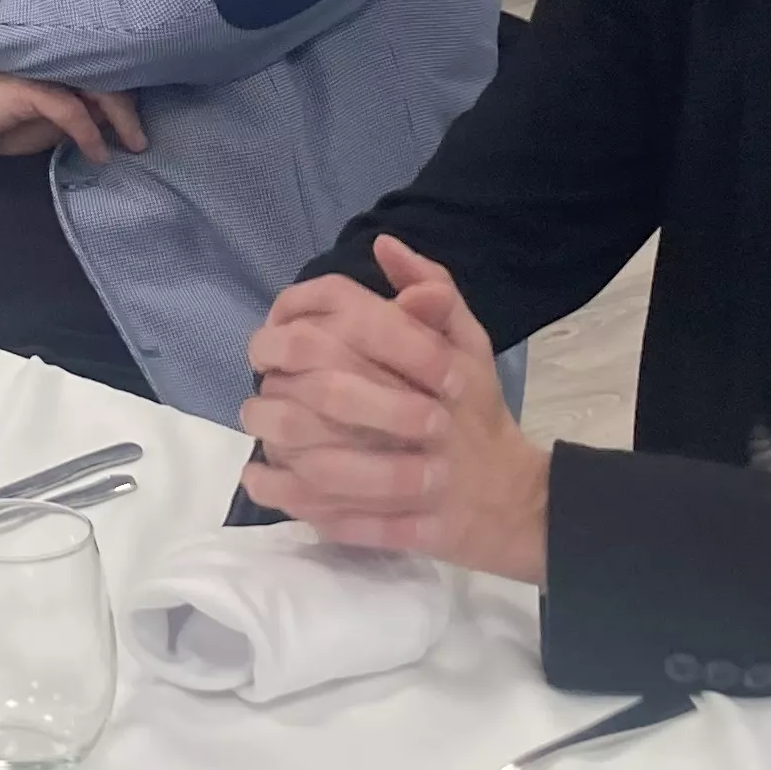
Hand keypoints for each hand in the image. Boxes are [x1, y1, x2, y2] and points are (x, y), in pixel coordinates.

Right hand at [0, 65, 143, 161]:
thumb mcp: (35, 128)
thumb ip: (70, 119)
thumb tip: (111, 121)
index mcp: (53, 65)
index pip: (100, 71)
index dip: (125, 95)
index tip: (138, 125)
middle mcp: (51, 60)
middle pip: (106, 74)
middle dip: (130, 107)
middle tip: (140, 140)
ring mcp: (39, 68)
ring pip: (97, 86)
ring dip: (121, 117)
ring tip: (132, 144)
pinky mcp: (25, 85)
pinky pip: (70, 108)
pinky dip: (89, 132)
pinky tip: (98, 153)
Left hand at [238, 236, 546, 583]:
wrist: (515, 499)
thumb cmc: (480, 415)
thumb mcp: (470, 343)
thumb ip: (433, 289)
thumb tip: (383, 243)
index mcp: (438, 362)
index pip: (354, 324)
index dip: (296, 328)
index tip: (267, 342)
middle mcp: (428, 414)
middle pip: (327, 394)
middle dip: (277, 394)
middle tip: (256, 397)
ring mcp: (420, 476)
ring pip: (325, 460)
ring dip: (278, 447)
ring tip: (256, 439)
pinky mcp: (408, 526)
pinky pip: (337, 513)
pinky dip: (292, 498)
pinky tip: (266, 482)